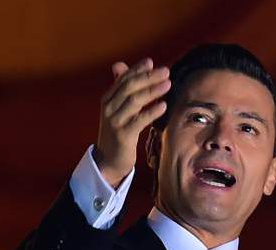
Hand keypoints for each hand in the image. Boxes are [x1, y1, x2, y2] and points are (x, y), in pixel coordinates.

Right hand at [94, 58, 170, 187]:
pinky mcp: (123, 135)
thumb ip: (121, 89)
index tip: (151, 62)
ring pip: (134, 100)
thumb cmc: (118, 133)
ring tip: (168, 84)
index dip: (137, 69)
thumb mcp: (118, 110)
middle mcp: (109, 108)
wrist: (109, 161)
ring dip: (152, 91)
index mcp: (108, 99)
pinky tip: (163, 106)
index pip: (123, 79)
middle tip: (165, 71)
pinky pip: (139, 120)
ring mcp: (114, 121)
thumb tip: (120, 64)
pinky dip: (151, 112)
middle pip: (129, 87)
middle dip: (148, 77)